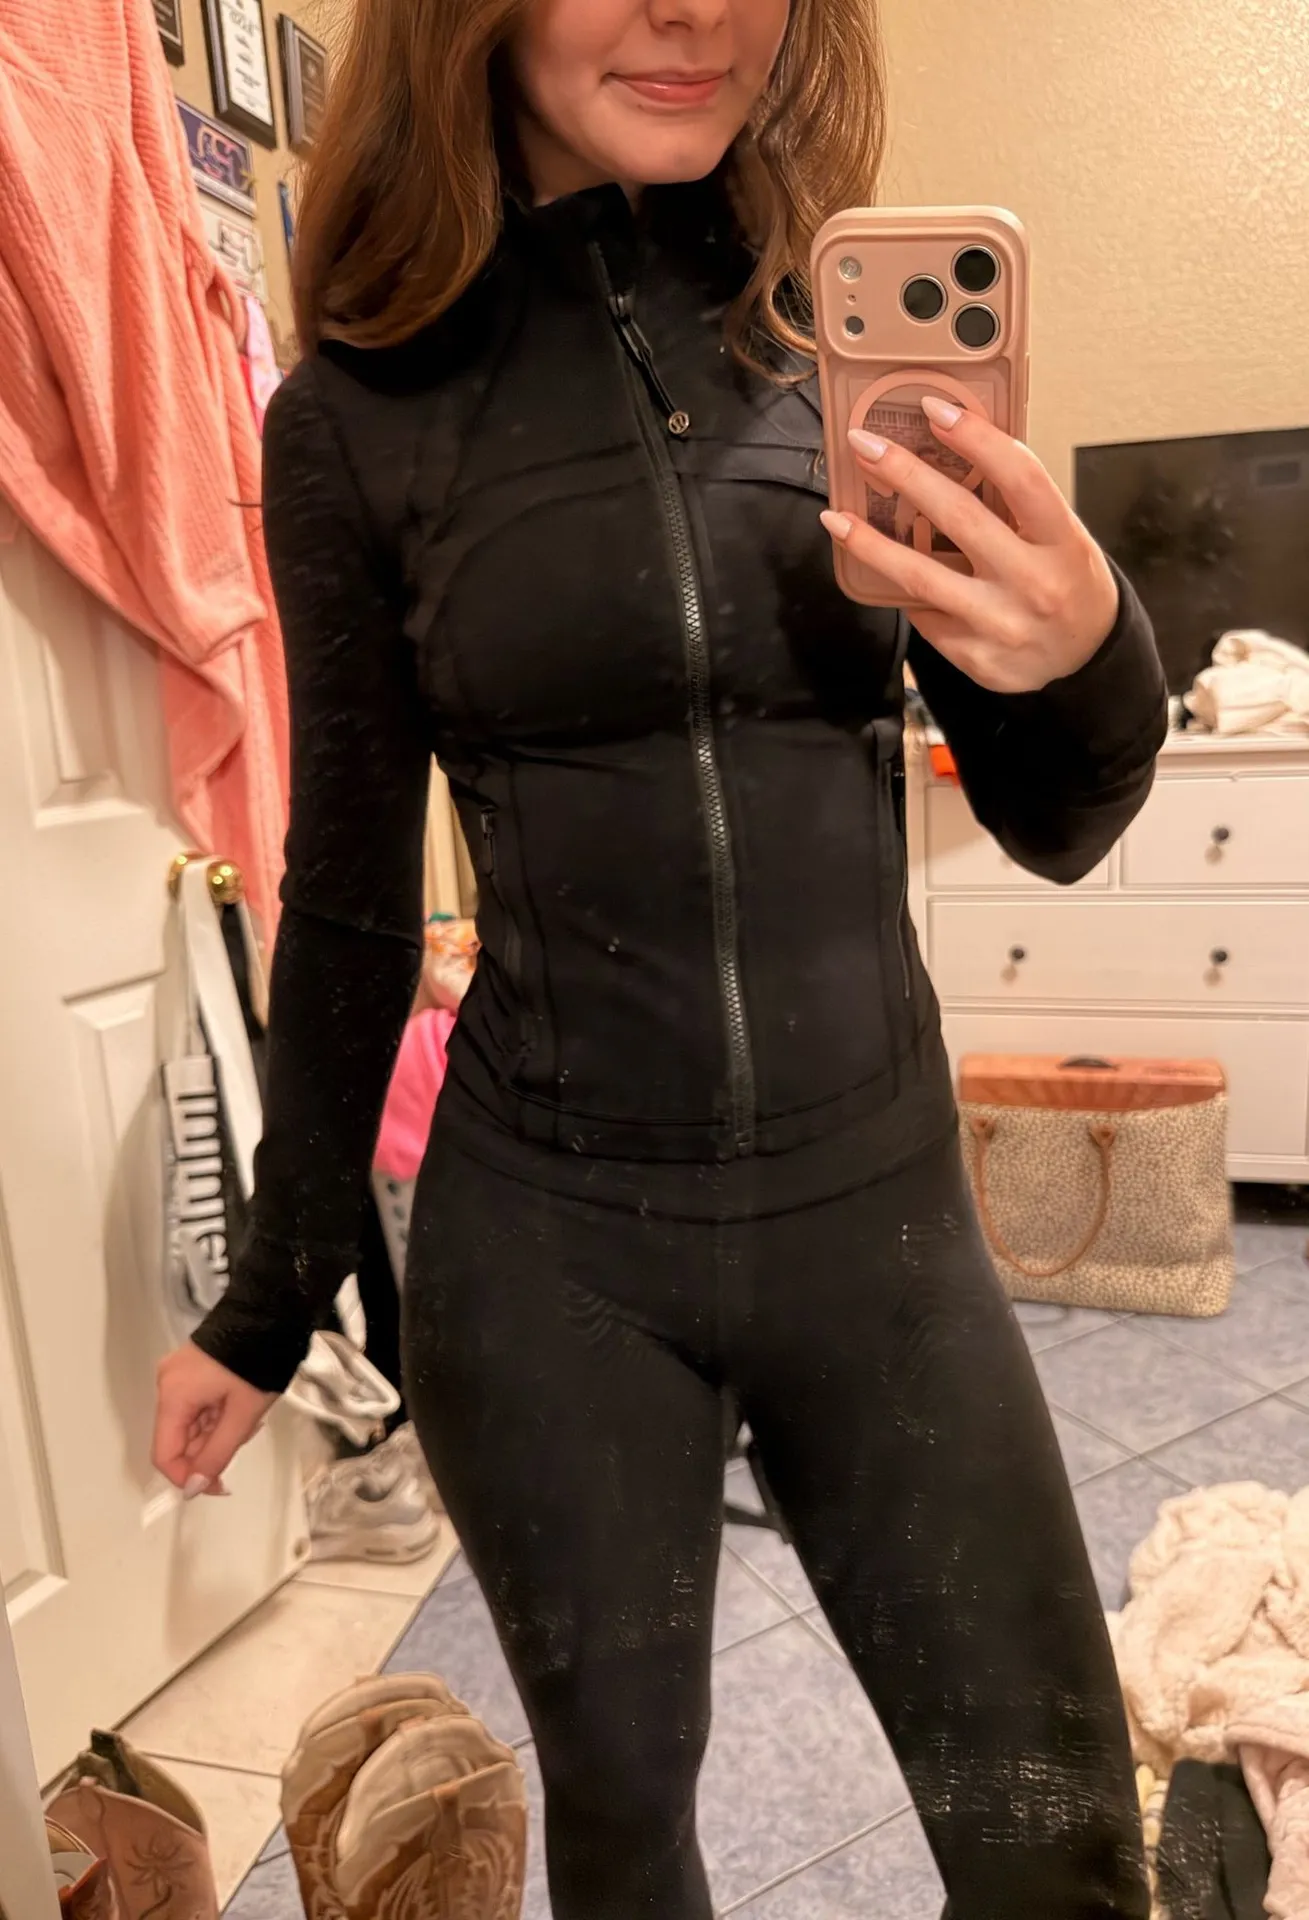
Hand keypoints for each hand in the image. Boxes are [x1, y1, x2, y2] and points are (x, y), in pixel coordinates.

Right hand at [152, 1342, 277, 1498]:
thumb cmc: (257, 1365)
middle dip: (211, 1448)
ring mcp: (177, 1374)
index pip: (164, 1455)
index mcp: (173, 1397)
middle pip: (178, 1438)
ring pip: (191, 1423)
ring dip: (218, 1430)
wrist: (270, 1313)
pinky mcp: (191, 1367)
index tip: (220, 1484)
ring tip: (249, 1414)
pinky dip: (217, 1414)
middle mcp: (167, 1385)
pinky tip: (242, 1403)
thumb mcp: (242, 1416)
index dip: (188, 1477)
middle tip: (246, 1434)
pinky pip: (197, 1404)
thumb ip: (216, 1455)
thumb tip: (193, 1489)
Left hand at [821, 394, 1119, 693]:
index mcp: (1063, 542)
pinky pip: (924, 616)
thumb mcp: (1063, 536)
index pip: (1020, 477)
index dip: (976, 438)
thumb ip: (1018, 504)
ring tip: (836, 519)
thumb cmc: (1069, 582)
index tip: (933, 408)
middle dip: (905, 475)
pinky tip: (886, 574)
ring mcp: (1001, 624)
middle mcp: (1033, 583)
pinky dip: (904, 591)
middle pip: (960, 518)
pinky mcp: (974, 656)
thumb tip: (952, 453)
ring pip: (921, 577)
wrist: (1087, 660)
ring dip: (871, 544)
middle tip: (865, 446)